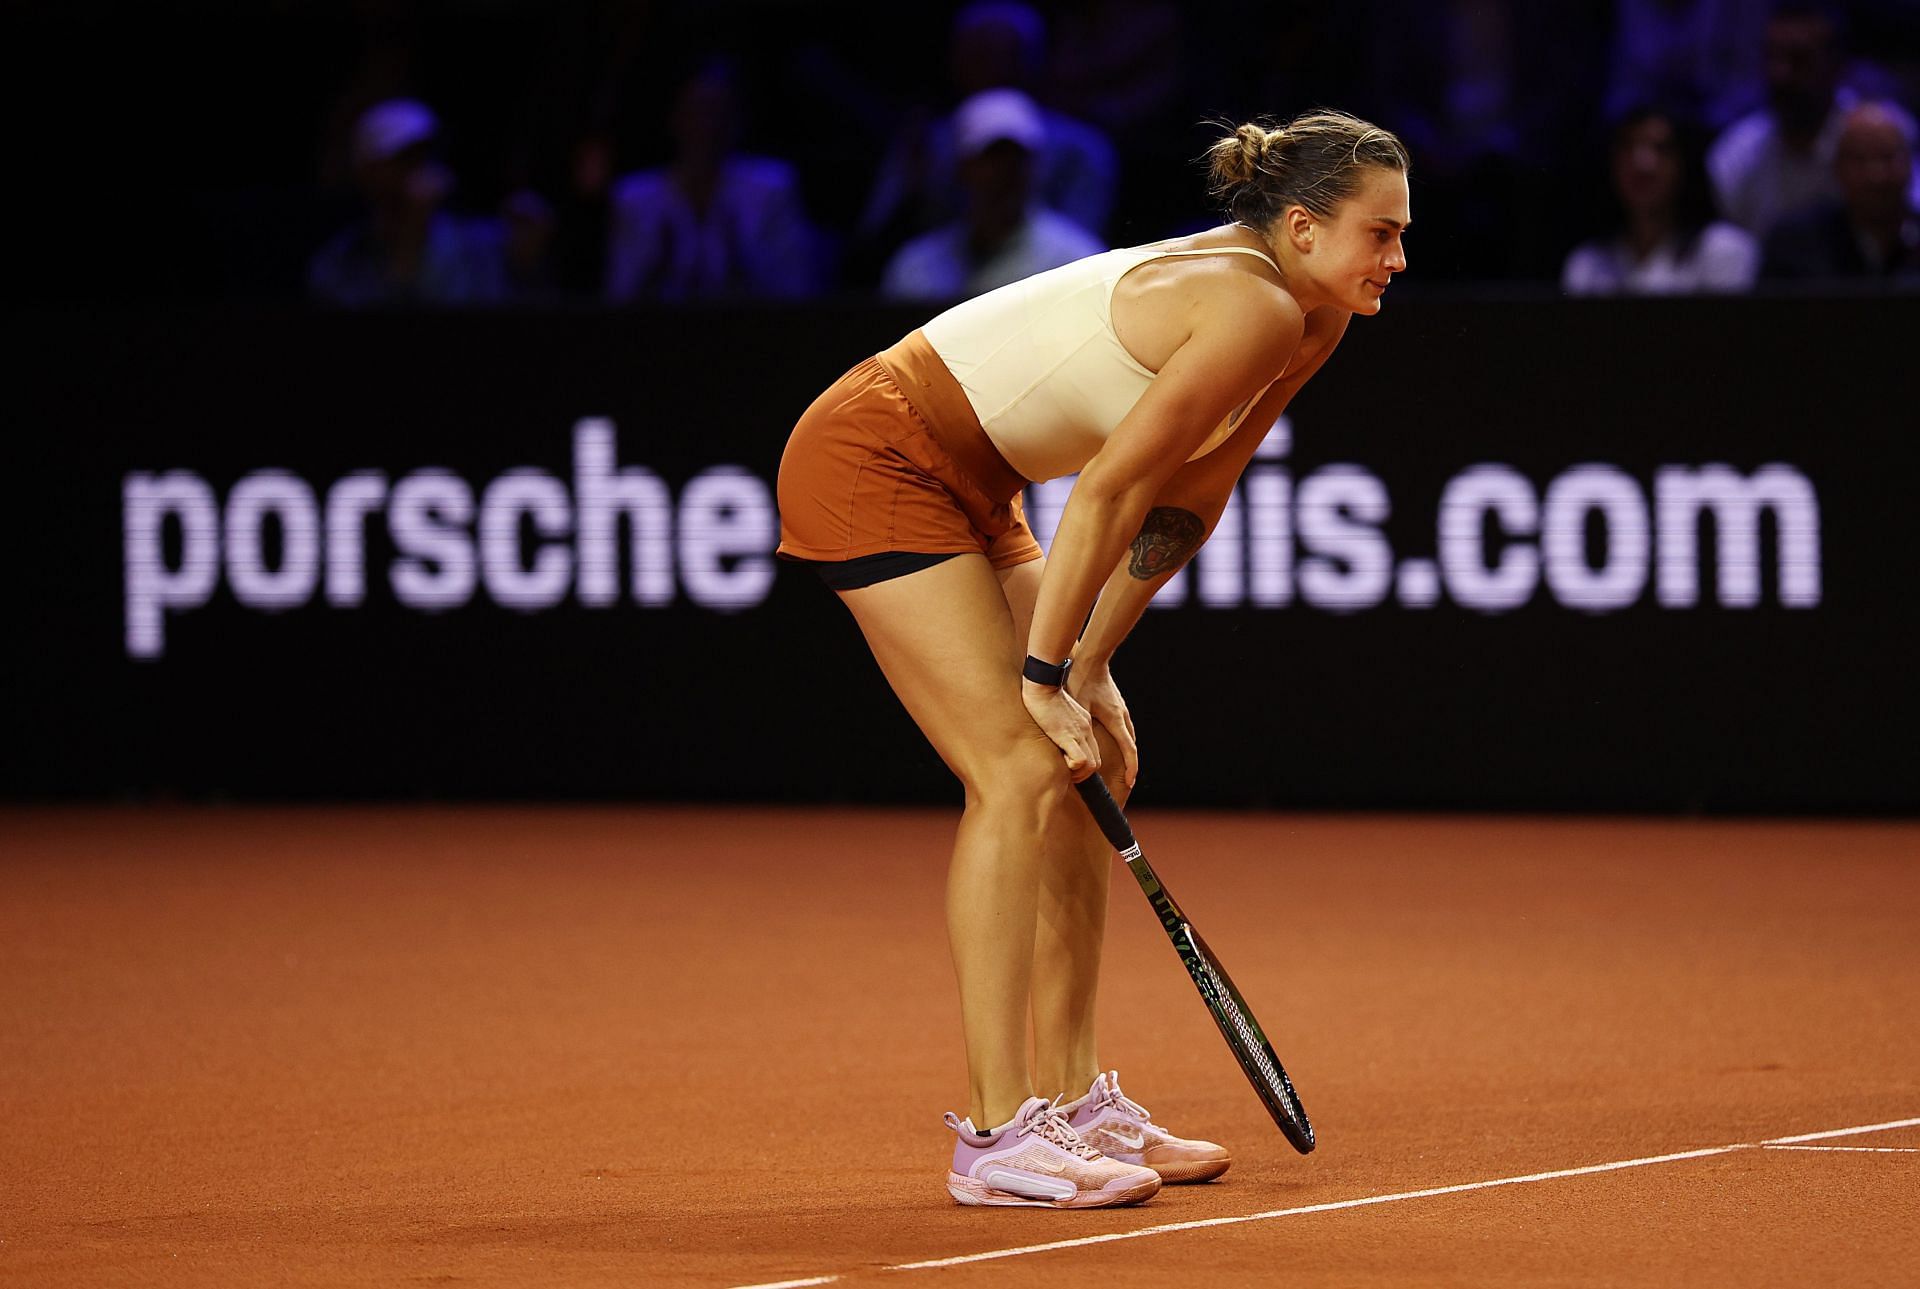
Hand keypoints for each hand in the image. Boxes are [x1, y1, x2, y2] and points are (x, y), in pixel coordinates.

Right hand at [1022, 680, 1099, 780]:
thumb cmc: (1043, 693)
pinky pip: (1080, 760)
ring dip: (1079, 773)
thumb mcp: (1059, 709)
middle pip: (1097, 762)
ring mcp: (1079, 733)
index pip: (1094, 751)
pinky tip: (1061, 759)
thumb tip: (1055, 731)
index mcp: (1084, 723)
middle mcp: (1085, 730)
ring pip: (1092, 765)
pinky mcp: (1068, 735)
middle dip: (1084, 774)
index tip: (1071, 767)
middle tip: (1069, 774)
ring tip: (1066, 771)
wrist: (1043, 682)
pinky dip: (1072, 766)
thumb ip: (1062, 721)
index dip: (1085, 765)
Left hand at [1068, 661, 1137, 789]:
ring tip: (1122, 759)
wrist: (1089, 657)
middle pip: (1130, 742)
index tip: (1130, 782)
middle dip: (1130, 760)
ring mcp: (1120, 706)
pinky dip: (1121, 735)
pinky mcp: (1114, 700)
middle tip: (1127, 776)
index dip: (1131, 767)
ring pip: (1127, 732)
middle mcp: (1121, 714)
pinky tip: (1112, 736)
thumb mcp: (1077, 707)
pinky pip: (1121, 723)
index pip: (1128, 749)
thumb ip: (1078, 727)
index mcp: (1115, 718)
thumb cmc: (1080, 681)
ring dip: (1126, 747)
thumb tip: (1076, 748)